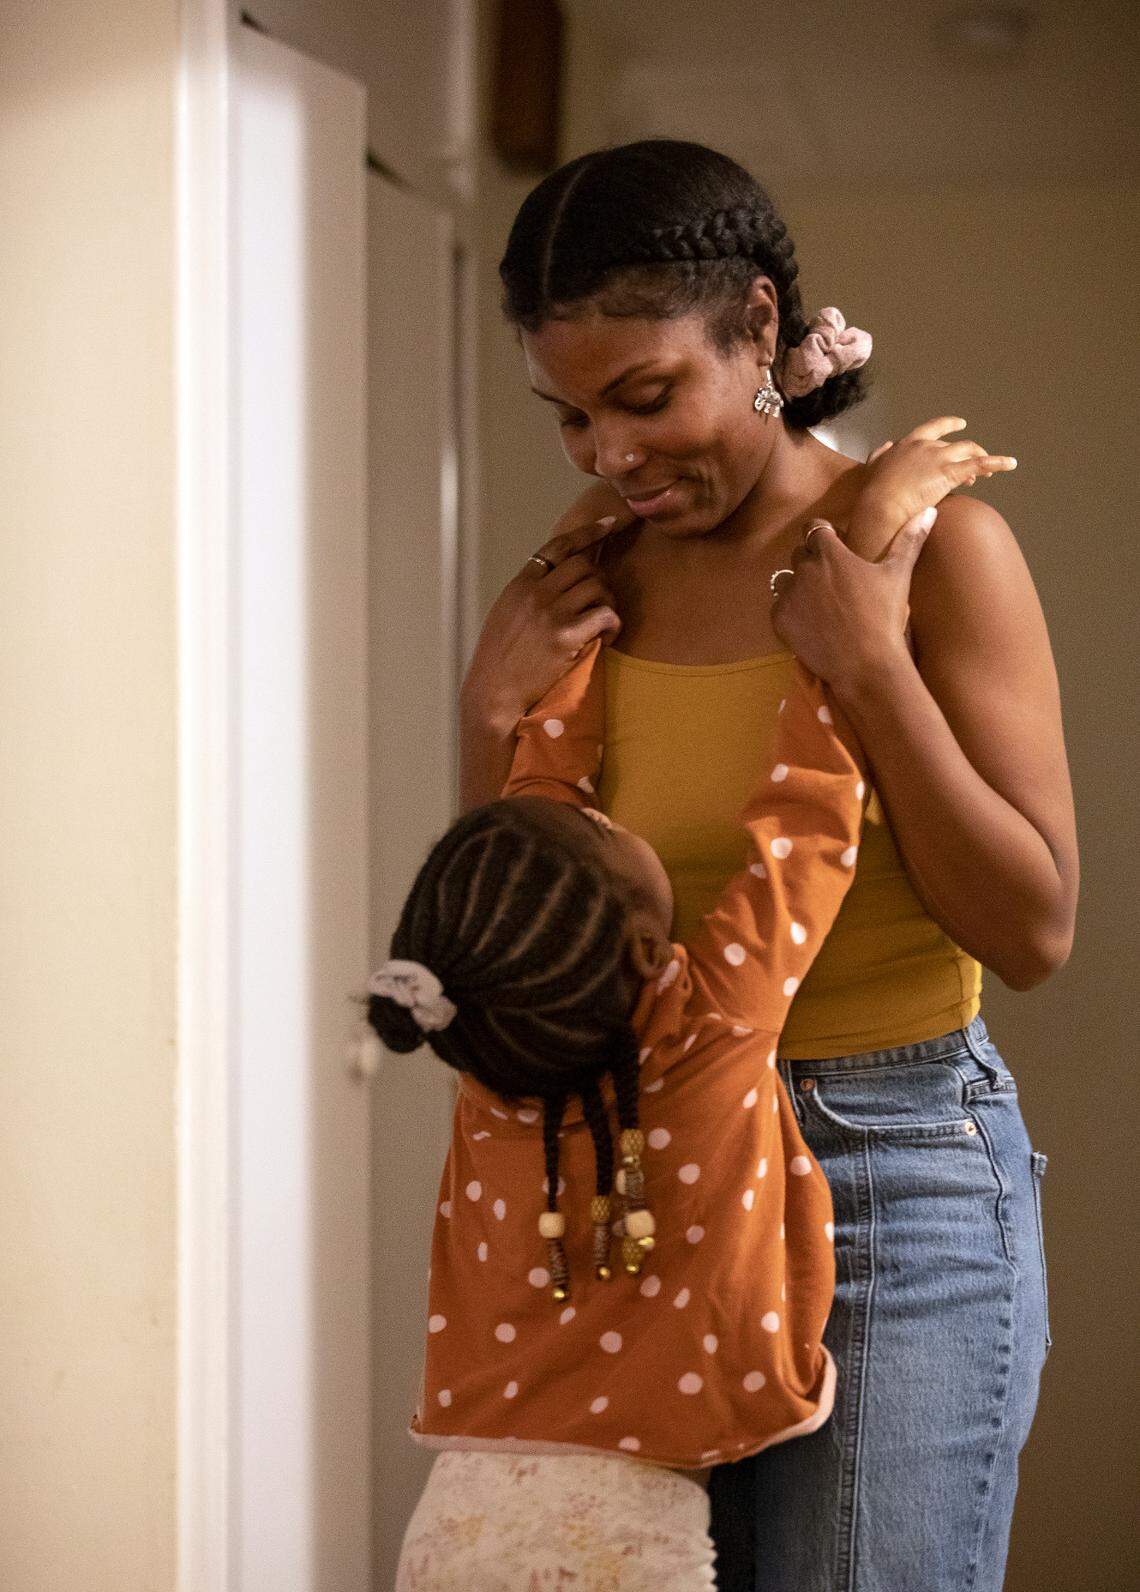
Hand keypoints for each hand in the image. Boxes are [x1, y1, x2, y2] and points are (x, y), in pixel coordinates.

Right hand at [462, 516, 623, 727]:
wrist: (493, 691)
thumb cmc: (499, 659)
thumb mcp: (505, 614)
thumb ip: (529, 593)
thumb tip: (555, 579)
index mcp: (520, 584)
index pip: (558, 545)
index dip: (587, 532)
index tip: (608, 525)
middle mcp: (536, 592)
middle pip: (584, 564)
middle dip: (600, 578)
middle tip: (600, 601)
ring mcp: (551, 613)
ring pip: (598, 585)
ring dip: (608, 601)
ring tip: (602, 623)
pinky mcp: (566, 636)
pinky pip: (605, 614)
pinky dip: (613, 623)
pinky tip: (608, 636)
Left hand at [771, 511, 933, 691]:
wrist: (865, 664)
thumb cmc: (885, 617)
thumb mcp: (898, 575)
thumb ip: (909, 540)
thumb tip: (928, 511)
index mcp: (830, 553)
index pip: (814, 528)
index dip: (824, 536)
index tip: (835, 548)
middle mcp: (804, 569)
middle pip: (799, 554)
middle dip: (812, 563)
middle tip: (833, 584)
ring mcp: (789, 595)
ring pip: (786, 580)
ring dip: (798, 587)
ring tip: (822, 606)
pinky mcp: (779, 619)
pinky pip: (779, 607)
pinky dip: (792, 613)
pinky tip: (813, 624)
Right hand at [858, 417, 1015, 533]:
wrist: (880, 505)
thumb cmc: (874, 491)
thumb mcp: (873, 467)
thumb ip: (879, 455)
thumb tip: (885, 446)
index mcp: (908, 443)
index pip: (933, 428)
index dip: (949, 424)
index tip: (961, 424)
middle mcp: (926, 446)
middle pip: (956, 444)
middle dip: (968, 453)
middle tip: (974, 469)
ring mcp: (939, 458)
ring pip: (969, 452)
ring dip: (981, 461)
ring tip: (987, 475)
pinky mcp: (950, 473)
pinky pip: (980, 464)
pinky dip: (997, 462)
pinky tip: (1011, 464)